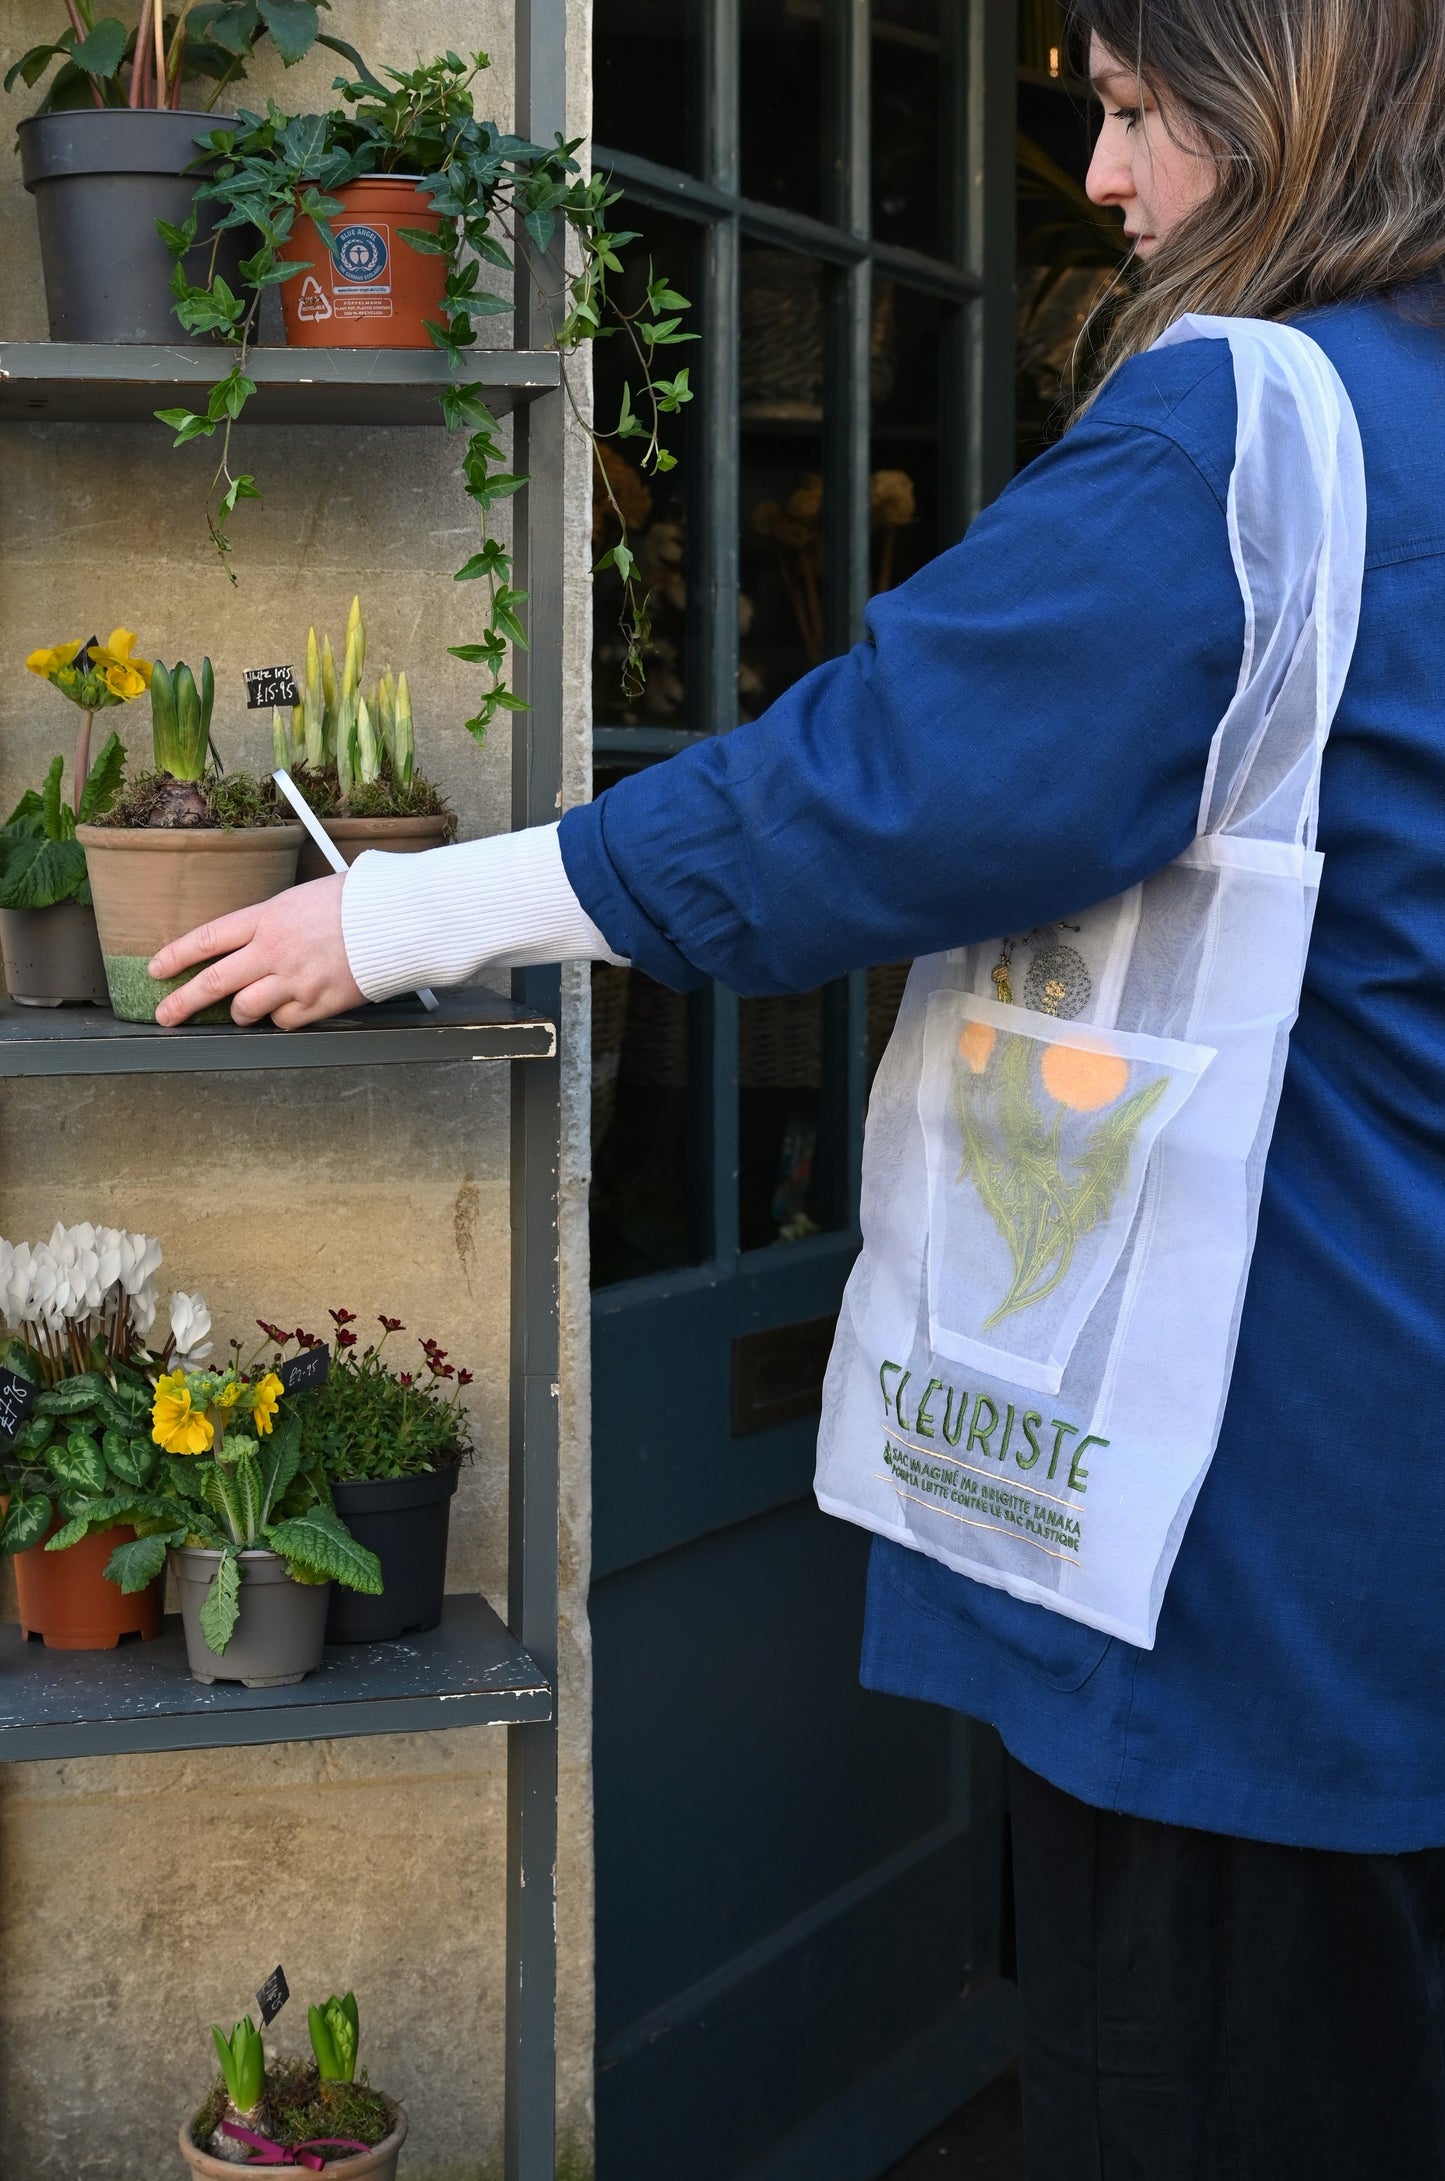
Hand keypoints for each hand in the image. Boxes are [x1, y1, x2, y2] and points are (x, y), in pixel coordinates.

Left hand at [149, 875, 366, 1028]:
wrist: (397, 921)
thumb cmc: (358, 901)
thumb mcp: (304, 898)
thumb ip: (274, 921)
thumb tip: (256, 940)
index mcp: (268, 918)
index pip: (208, 939)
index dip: (176, 956)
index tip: (158, 969)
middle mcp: (274, 951)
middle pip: (215, 982)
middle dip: (183, 1002)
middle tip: (166, 1015)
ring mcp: (295, 980)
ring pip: (246, 1008)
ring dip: (241, 1012)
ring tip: (244, 1010)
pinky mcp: (318, 1004)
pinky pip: (284, 1022)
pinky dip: (282, 1018)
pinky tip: (292, 1006)